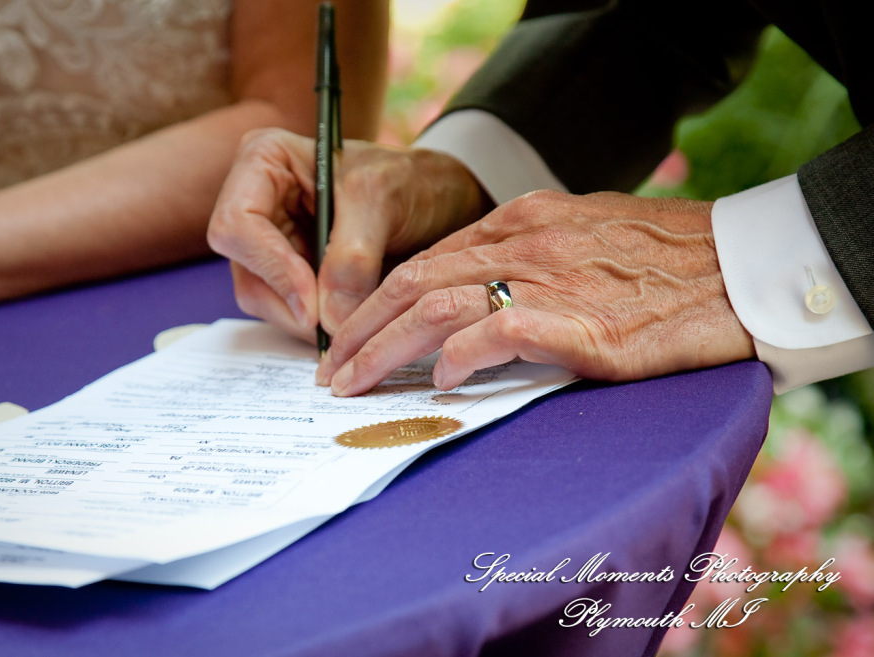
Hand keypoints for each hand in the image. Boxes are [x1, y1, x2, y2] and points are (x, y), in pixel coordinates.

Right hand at [206, 128, 490, 342]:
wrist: (439, 200)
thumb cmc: (410, 179)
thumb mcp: (383, 201)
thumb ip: (352, 257)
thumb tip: (328, 319)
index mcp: (264, 161)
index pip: (237, 225)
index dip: (271, 268)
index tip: (313, 305)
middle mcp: (257, 202)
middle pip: (246, 270)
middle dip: (290, 304)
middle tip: (336, 329)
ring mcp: (270, 242)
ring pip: (263, 299)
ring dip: (304, 321)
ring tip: (352, 321)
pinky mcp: (289, 274)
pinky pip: (287, 312)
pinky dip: (315, 325)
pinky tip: (348, 321)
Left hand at [315, 190, 755, 395]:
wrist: (741, 267)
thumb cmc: (667, 262)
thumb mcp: (584, 237)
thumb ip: (528, 260)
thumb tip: (480, 303)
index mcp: (521, 220)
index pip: (425, 260)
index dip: (376, 302)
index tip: (347, 337)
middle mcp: (524, 243)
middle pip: (413, 281)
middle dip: (358, 329)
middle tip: (328, 372)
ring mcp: (547, 279)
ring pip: (435, 305)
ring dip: (382, 349)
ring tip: (352, 386)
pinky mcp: (577, 322)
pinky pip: (493, 332)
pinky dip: (454, 356)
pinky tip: (434, 381)